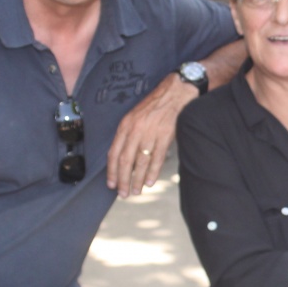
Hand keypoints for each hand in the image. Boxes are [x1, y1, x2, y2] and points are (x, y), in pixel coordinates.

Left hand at [106, 73, 199, 195]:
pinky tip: (149, 182)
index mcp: (125, 125)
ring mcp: (150, 133)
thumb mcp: (135, 115)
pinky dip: (152, 172)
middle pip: (125, 161)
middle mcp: (135, 130)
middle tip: (123, 194)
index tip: (111, 184)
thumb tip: (124, 156)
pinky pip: (156, 158)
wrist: (176, 92)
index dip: (111, 171)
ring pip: (140, 162)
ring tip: (136, 191)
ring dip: (137, 179)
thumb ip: (129, 134)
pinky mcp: (165, 136)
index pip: (114, 153)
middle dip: (122, 180)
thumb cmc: (155, 105)